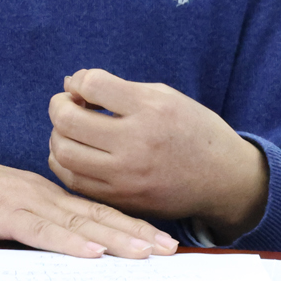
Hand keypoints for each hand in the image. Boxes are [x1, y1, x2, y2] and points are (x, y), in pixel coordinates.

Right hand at [0, 136, 177, 258]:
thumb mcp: (8, 204)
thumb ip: (36, 218)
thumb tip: (63, 238)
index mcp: (47, 193)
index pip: (97, 209)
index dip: (130, 223)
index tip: (159, 237)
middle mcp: (44, 195)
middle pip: (98, 215)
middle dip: (137, 232)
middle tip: (170, 246)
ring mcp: (27, 204)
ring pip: (80, 223)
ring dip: (116, 238)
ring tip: (146, 252)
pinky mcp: (7, 216)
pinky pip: (43, 232)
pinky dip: (70, 243)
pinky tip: (93, 252)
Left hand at [48, 69, 268, 244]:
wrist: (223, 180)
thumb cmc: (193, 131)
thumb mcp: (165, 97)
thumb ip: (118, 88)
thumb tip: (71, 82)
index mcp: (151, 109)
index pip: (93, 85)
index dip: (80, 81)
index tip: (83, 86)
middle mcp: (136, 143)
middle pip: (68, 121)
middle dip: (59, 106)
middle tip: (67, 105)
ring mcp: (127, 176)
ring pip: (64, 154)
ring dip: (57, 136)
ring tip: (70, 130)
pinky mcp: (122, 199)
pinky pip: (74, 181)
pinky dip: (65, 162)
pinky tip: (76, 152)